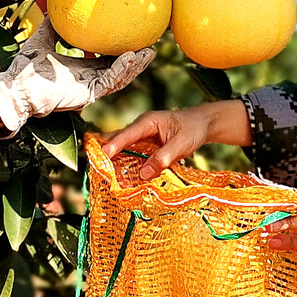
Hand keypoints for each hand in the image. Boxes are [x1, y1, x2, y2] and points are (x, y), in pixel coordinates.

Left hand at [0, 19, 153, 131]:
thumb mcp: (41, 40)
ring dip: (135, 66)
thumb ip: (52, 26)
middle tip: (151, 46)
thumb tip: (56, 7)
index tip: (132, 38)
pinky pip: (109, 81)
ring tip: (149, 52)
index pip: (106, 62)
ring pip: (119, 78)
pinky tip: (131, 56)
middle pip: (119, 71)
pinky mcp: (86, 94)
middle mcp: (87, 81)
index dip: (120, 52)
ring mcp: (88, 89)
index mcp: (79, 70)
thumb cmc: (24, 69)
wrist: (15, 88)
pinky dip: (121, 69)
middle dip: (136, 60)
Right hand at [100, 101, 249, 180]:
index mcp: (148, 122)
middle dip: (107, 152)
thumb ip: (162, 158)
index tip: (102, 156)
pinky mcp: (146, 144)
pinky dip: (125, 163)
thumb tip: (143, 174)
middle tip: (94, 166)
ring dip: (114, 159)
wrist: (202, 124)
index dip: (114, 145)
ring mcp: (142, 135)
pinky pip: (132, 153)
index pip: (127, 134)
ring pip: (124, 147)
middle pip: (119, 139)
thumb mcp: (180, 145)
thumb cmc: (192, 130)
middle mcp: (142, 127)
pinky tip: (119, 174)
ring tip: (102, 173)